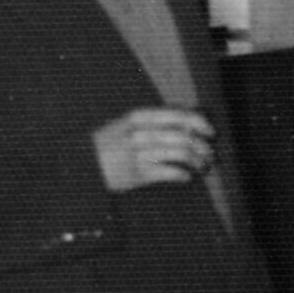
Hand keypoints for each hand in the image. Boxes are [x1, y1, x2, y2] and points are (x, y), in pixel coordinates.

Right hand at [93, 107, 214, 191]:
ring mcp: (139, 154)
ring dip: (198, 162)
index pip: (179, 115)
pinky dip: (184, 175)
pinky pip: (171, 173)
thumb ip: (156, 120)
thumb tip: (191, 119)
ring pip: (182, 155)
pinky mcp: (138, 174)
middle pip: (185, 136)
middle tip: (210, 155)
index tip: (212, 132)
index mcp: (139, 116)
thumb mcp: (128, 123)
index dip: (201, 123)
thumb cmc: (110, 143)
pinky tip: (186, 177)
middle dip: (203, 147)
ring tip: (202, 167)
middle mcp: (140, 133)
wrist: (81, 165)